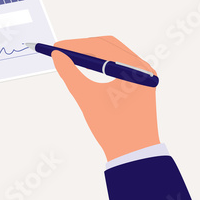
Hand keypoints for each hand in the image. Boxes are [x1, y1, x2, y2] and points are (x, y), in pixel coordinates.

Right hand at [51, 36, 159, 160]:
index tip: (56, 48)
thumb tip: (57, 56)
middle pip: (107, 45)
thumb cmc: (114, 129)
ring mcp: (142, 75)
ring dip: (90, 54)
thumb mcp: (86, 98)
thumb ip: (70, 74)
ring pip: (112, 54)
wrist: (133, 154)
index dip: (75, 45)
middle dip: (82, 47)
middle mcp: (142, 68)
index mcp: (134, 69)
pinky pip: (116, 65)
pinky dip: (99, 64)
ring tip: (70, 58)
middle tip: (60, 51)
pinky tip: (85, 68)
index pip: (100, 46)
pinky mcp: (138, 83)